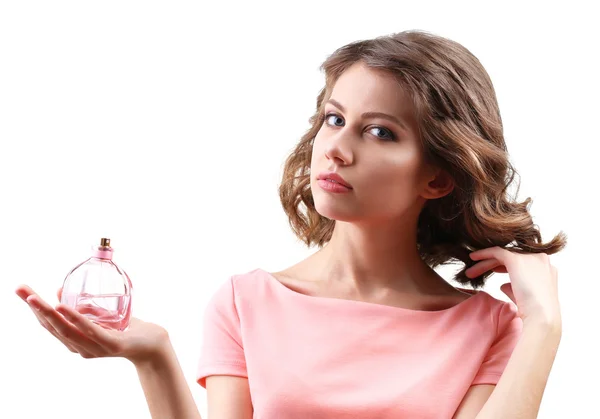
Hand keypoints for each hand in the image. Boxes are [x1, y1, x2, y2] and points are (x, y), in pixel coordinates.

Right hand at [15, 284, 169, 364]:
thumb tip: (59, 291)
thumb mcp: (101, 315)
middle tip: (21, 290)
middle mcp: (81, 348)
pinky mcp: (110, 344)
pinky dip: (74, 318)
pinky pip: (90, 330)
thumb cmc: (127, 329)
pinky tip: (63, 308)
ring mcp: (95, 348)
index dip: (34, 308)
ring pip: (67, 330)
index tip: (22, 291)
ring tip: (36, 298)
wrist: (154, 344)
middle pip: (53, 327)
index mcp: (76, 342)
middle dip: (35, 307)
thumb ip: (83, 307)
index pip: (49, 325)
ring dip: (49, 312)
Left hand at [465, 246, 560, 327]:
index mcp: (546, 270)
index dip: (505, 266)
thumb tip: (503, 285)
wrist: (540, 318)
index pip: (521, 263)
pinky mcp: (517, 260)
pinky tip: (472, 258)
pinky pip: (497, 252)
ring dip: (485, 264)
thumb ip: (515, 288)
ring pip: (502, 255)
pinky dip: (484, 253)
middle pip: (511, 258)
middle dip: (492, 264)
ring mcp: (530, 258)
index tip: (491, 271)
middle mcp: (540, 260)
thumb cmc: (533, 315)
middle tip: (474, 273)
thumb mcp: (524, 298)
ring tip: (469, 273)